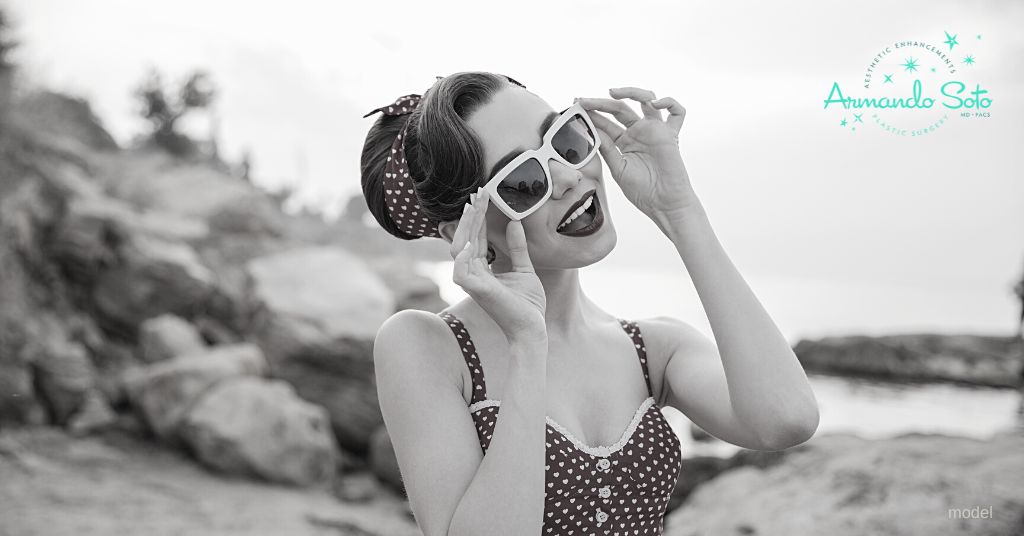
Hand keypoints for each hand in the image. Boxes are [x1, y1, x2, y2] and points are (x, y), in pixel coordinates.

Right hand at [450, 188, 546, 341]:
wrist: (533, 327)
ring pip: (459, 249)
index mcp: (483, 268)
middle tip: (479, 192)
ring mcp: (473, 282)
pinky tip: (471, 240)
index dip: (478, 216)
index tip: (484, 195)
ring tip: (473, 207)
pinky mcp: (477, 291)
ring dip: (466, 227)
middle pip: (465, 237)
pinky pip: (461, 271)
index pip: (476, 236)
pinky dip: (463, 256)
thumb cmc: (528, 304)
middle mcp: (473, 273)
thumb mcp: (525, 268)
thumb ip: (518, 247)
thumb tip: (515, 222)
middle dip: (471, 214)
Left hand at [578, 87, 700, 222]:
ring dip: (631, 92)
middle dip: (600, 102)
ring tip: (612, 93)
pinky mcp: (670, 134)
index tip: (575, 107)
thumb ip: (607, 148)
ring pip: (646, 100)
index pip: (606, 122)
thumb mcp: (618, 168)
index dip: (591, 113)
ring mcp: (654, 131)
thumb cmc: (643, 191)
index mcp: (624, 141)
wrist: (664, 204)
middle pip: (619, 108)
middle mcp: (639, 132)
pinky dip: (669, 102)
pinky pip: (677, 112)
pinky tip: (654, 103)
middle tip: (583, 100)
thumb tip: (592, 130)